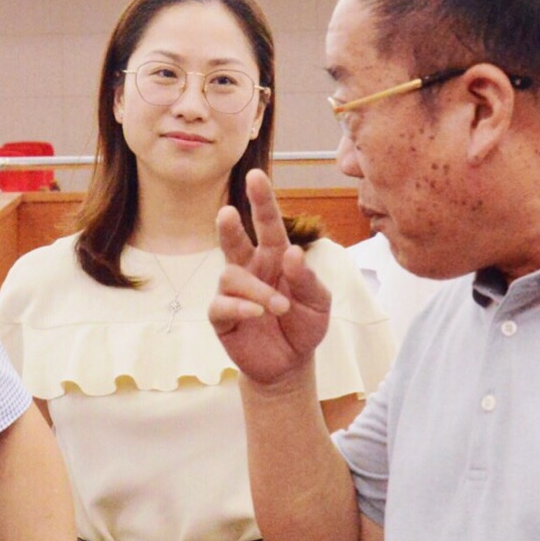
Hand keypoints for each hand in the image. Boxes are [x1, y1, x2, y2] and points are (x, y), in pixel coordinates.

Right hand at [210, 170, 334, 387]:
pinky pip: (221, 304)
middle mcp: (251, 269)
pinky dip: (239, 306)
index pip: (268, 225)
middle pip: (234, 240)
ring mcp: (234, 292)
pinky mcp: (222, 317)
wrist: (291, 363)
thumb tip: (292, 252)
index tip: (255, 176)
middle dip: (229, 226)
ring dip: (255, 289)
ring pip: (230, 275)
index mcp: (275, 258)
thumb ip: (307, 278)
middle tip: (227, 212)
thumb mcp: (318, 302)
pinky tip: (256, 313)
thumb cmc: (305, 324)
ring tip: (278, 306)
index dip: (261, 201)